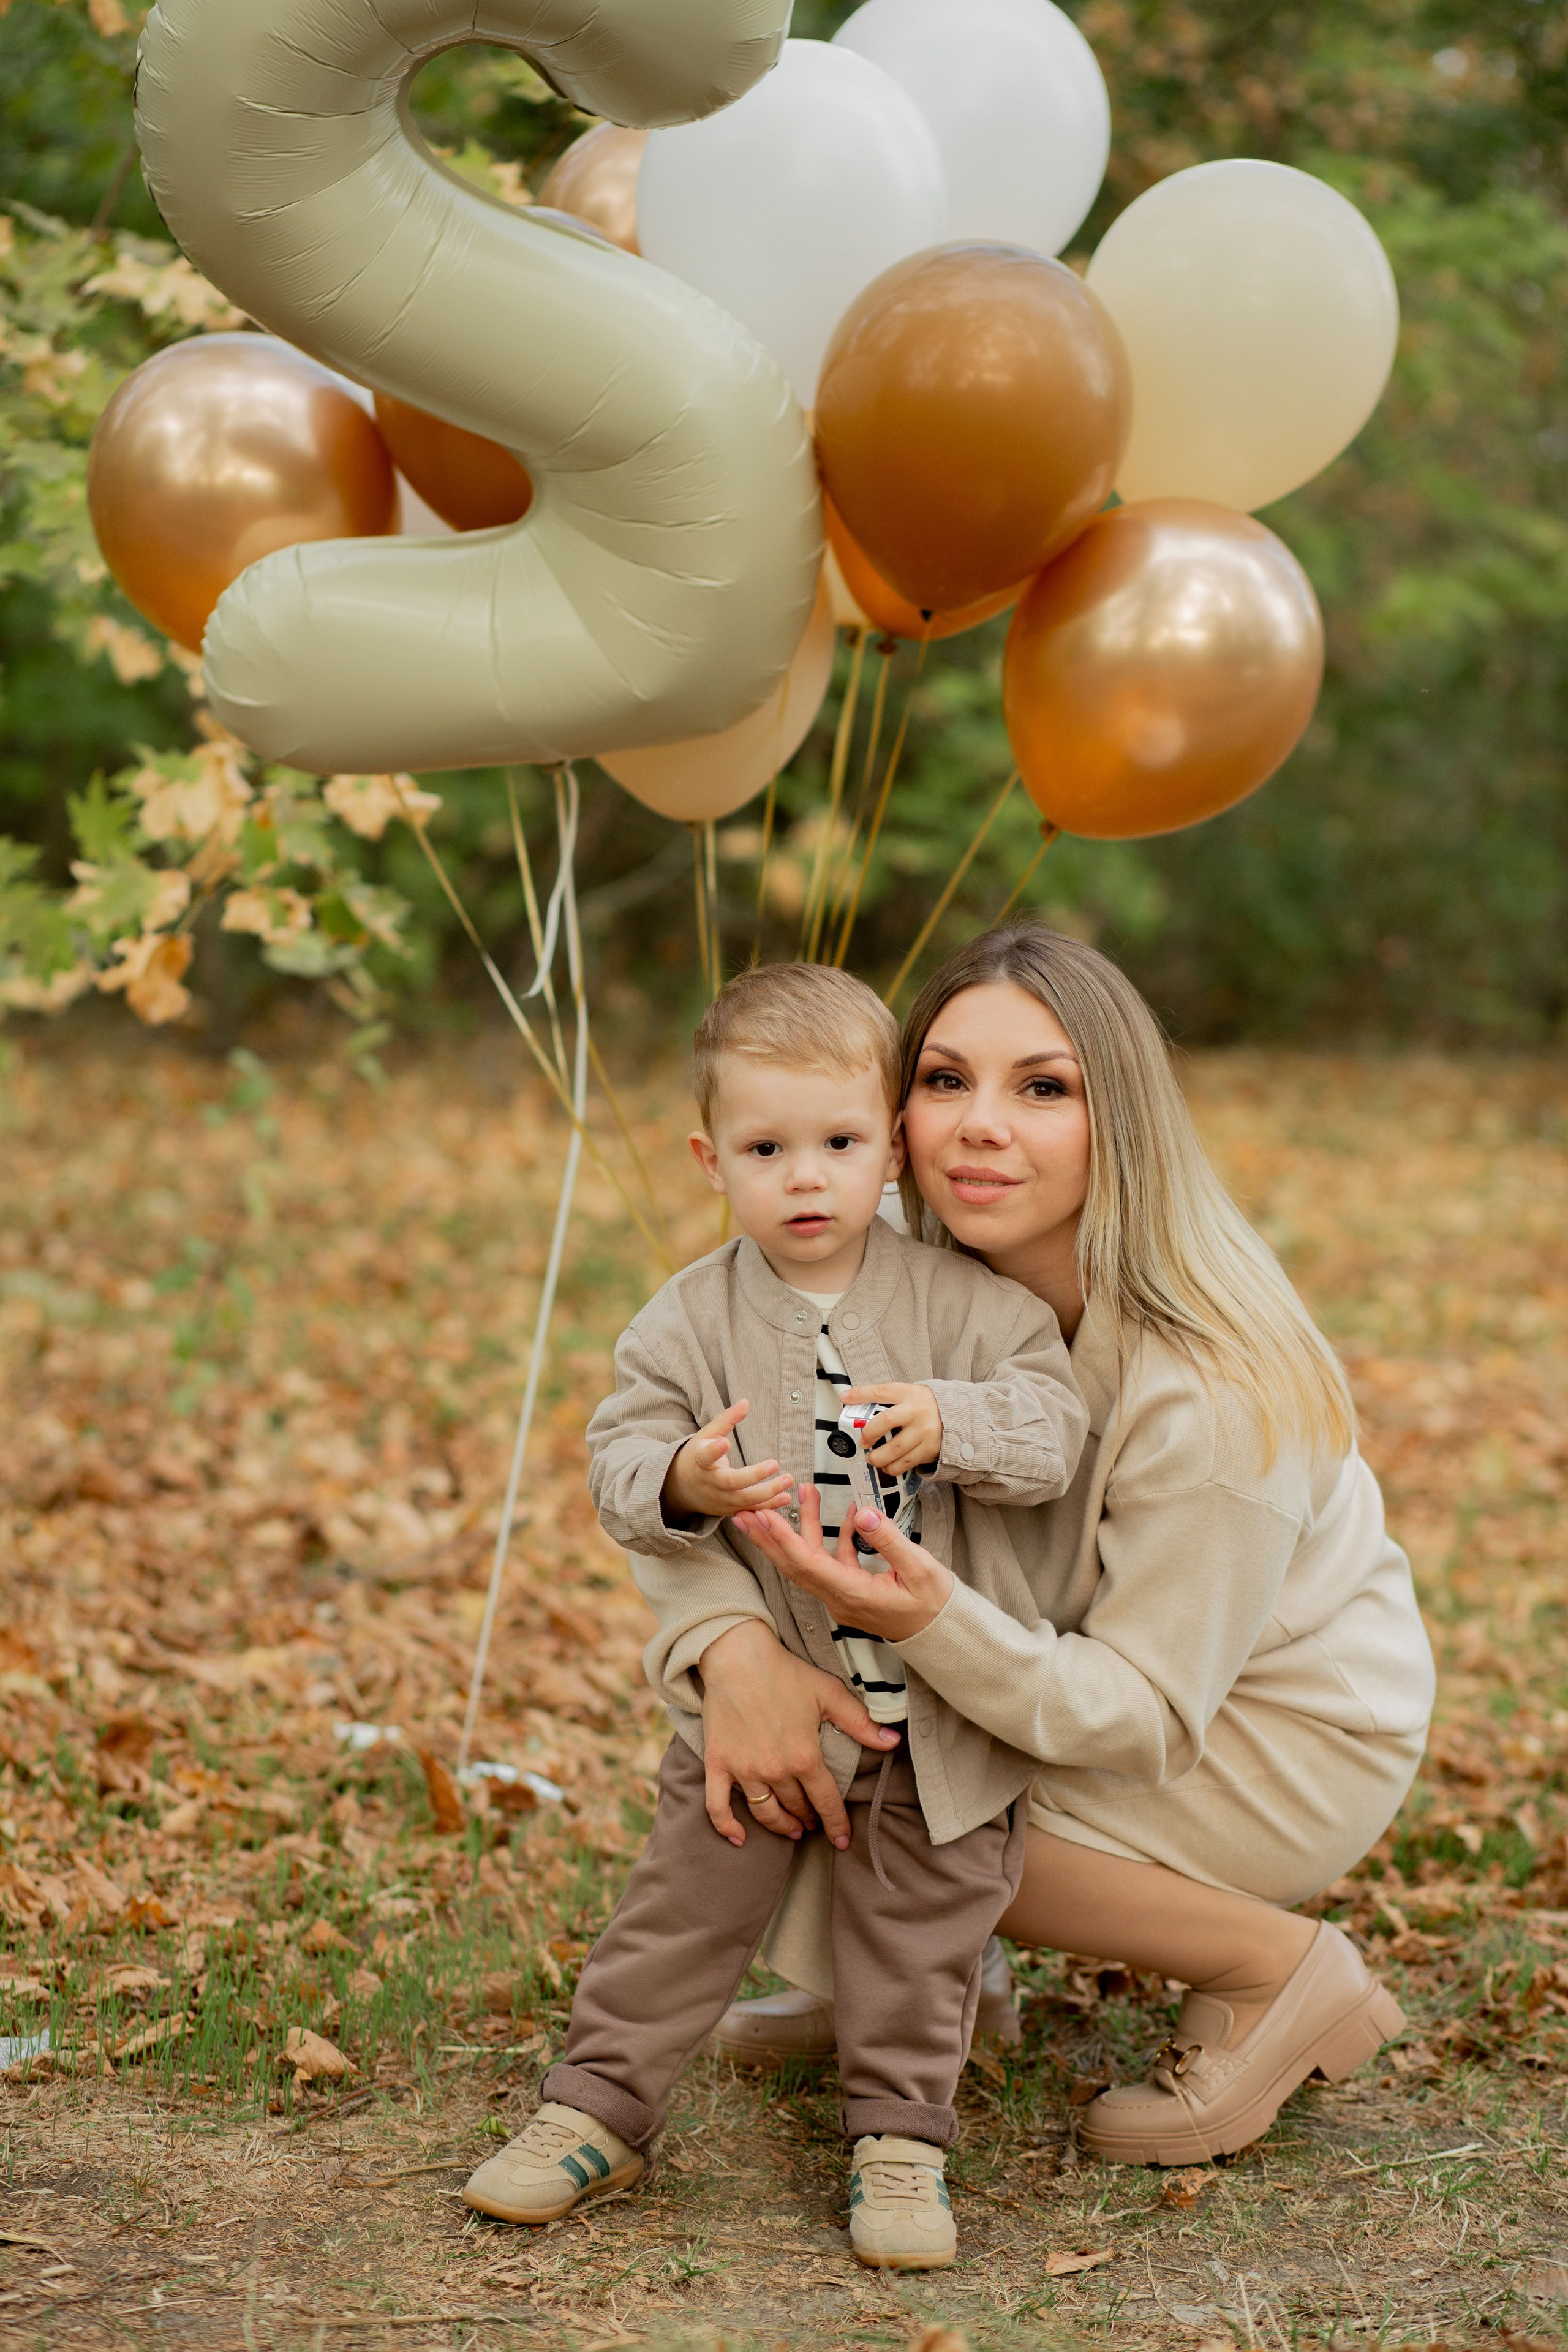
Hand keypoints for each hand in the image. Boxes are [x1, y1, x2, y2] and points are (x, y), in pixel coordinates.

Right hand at [662, 1400, 793, 1522]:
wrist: (682, 1488)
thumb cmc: (697, 1457)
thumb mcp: (707, 1435)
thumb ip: (726, 1419)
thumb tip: (745, 1402)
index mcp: (700, 1462)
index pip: (705, 1457)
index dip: (714, 1451)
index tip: (725, 1442)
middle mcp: (711, 1483)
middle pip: (732, 1483)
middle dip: (754, 1475)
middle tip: (774, 1463)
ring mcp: (720, 1500)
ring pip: (745, 1500)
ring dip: (769, 1492)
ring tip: (788, 1480)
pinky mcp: (729, 1510)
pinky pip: (751, 1510)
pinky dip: (769, 1506)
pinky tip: (786, 1498)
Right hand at [697, 1618, 898, 1850]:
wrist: (737, 1656)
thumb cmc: (785, 1673)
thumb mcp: (829, 1694)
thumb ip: (861, 1723)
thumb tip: (893, 1742)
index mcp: (805, 1756)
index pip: (826, 1802)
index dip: (837, 1824)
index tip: (843, 1841)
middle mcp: (775, 1769)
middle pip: (797, 1807)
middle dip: (809, 1819)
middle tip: (814, 1823)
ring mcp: (744, 1770)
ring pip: (765, 1812)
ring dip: (781, 1825)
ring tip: (791, 1829)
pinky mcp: (718, 1764)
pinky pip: (718, 1806)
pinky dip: (727, 1826)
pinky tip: (739, 1838)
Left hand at [735, 1485, 955, 1644]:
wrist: (942, 1633)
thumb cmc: (933, 1604)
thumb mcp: (920, 1569)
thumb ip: (889, 1541)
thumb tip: (863, 1514)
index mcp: (852, 1594)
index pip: (807, 1565)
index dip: (783, 1539)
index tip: (765, 1516)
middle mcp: (839, 1598)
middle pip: (794, 1565)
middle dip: (768, 1537)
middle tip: (746, 1510)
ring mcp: (842, 1596)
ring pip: (810, 1561)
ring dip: (801, 1528)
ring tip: (801, 1492)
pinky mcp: (850, 1591)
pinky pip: (833, 1561)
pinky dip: (834, 1537)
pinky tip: (849, 1514)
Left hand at [842, 1383, 941, 1477]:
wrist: (959, 1418)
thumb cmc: (927, 1407)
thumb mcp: (911, 1395)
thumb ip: (890, 1401)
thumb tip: (861, 1410)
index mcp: (909, 1394)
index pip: (881, 1392)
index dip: (860, 1395)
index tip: (845, 1398)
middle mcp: (916, 1411)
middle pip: (885, 1421)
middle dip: (868, 1433)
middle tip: (863, 1442)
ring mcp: (924, 1431)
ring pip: (894, 1448)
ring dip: (878, 1457)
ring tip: (872, 1459)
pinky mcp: (929, 1449)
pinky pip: (905, 1463)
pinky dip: (892, 1467)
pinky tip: (887, 1466)